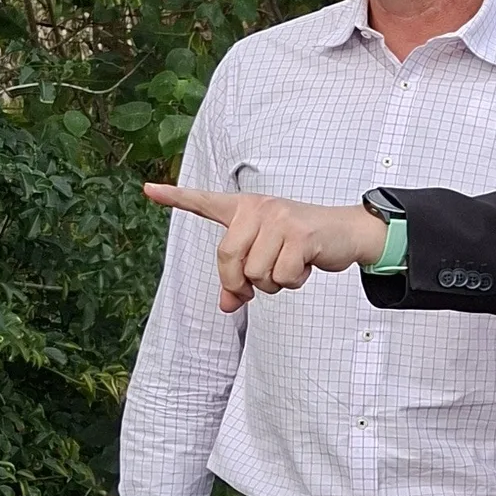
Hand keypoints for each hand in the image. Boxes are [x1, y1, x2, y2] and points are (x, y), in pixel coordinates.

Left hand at [145, 184, 386, 313]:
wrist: (346, 233)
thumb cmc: (303, 245)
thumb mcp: (268, 258)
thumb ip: (241, 279)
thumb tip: (226, 305)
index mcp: (245, 210)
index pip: (205, 202)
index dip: (175, 197)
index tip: (148, 189)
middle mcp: (258, 209)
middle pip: (228, 259)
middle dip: (242, 282)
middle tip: (259, 285)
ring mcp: (278, 220)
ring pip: (256, 273)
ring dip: (274, 283)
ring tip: (290, 267)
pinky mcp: (299, 235)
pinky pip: (282, 276)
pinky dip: (294, 281)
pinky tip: (305, 266)